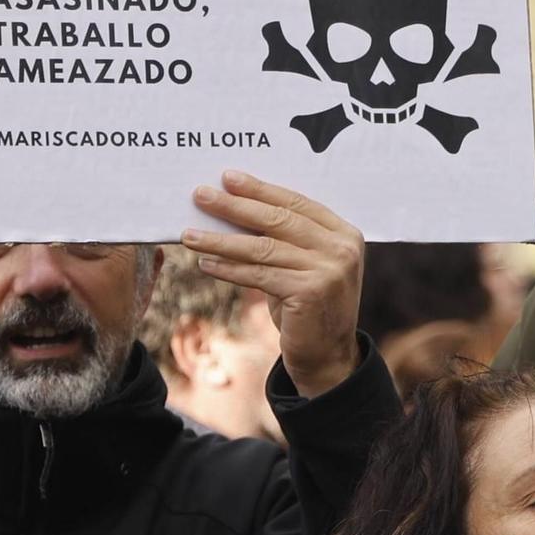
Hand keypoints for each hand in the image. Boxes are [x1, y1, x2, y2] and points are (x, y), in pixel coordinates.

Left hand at [182, 171, 364, 397]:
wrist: (328, 355)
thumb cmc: (308, 306)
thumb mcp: (304, 266)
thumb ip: (286, 239)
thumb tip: (235, 207)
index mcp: (345, 233)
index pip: (297, 202)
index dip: (261, 189)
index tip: (227, 178)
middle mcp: (342, 249)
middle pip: (279, 220)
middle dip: (235, 206)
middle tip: (200, 195)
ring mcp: (329, 271)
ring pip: (263, 247)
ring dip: (220, 240)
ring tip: (189, 234)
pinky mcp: (310, 293)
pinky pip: (259, 275)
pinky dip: (228, 269)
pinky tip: (205, 263)